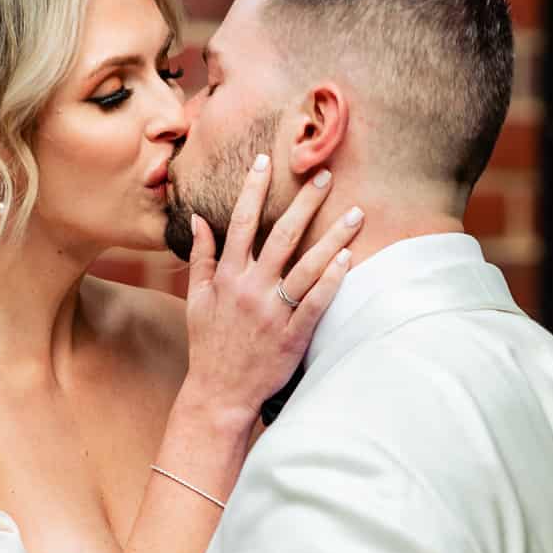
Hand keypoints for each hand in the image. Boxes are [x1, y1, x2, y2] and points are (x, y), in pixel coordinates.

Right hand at [182, 156, 360, 418]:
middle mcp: (250, 289)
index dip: (253, 188)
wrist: (219, 393)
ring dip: (333, 238)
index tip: (266, 159)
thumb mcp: (196, 299)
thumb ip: (201, 257)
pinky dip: (331, 281)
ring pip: (307, 266)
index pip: (240, 222)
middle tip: (326, 175)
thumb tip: (199, 217)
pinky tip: (348, 261)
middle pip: (282, 236)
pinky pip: (316, 303)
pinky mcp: (292, 336)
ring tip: (356, 214)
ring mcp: (273, 312)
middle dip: (305, 203)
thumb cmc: (209, 344)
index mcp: (227, 276)